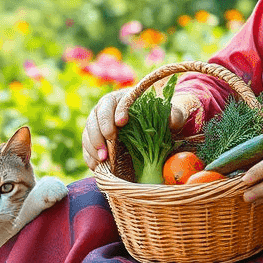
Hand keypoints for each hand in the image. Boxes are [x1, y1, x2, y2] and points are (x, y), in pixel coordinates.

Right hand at [81, 89, 199, 171]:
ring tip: (102, 160)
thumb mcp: (173, 114)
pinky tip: (96, 165)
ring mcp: (99, 123)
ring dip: (92, 146)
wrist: (154, 127)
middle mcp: (107, 108)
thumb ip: (176, 115)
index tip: (121, 123)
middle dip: (99, 133)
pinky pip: (87, 145)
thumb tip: (172, 120)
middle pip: (96, 116)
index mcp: (124, 97)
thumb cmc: (163, 117)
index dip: (115, 112)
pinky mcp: (96, 137)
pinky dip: (89, 156)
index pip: (115, 101)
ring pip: (88, 131)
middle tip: (107, 148)